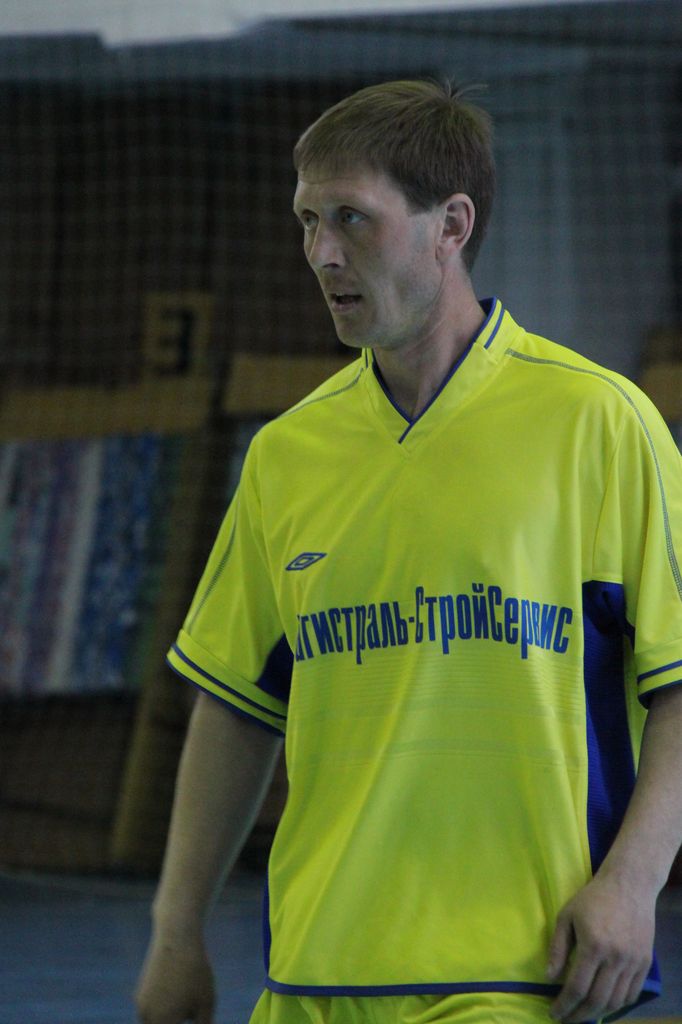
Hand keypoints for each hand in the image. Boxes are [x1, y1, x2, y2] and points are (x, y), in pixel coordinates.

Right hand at [135, 934, 215, 1023]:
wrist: (177, 936)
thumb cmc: (195, 972)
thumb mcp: (206, 1004)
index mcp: (160, 1023)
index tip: (191, 1016)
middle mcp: (145, 1017)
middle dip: (175, 1021)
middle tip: (191, 1011)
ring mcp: (140, 1003)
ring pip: (157, 1021)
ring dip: (169, 1019)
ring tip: (188, 997)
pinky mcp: (140, 991)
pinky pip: (153, 1009)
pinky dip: (164, 1008)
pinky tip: (179, 988)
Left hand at [547, 874, 654, 1022]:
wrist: (629, 884)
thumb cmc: (593, 897)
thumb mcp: (567, 916)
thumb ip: (558, 948)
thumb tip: (550, 977)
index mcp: (593, 946)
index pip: (576, 987)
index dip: (564, 1005)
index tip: (554, 1014)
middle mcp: (615, 958)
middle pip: (597, 1000)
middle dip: (578, 1015)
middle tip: (566, 1020)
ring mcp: (633, 962)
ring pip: (615, 1001)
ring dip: (597, 1013)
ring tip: (583, 1014)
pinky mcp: (644, 962)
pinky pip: (632, 993)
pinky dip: (617, 1004)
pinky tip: (605, 1004)